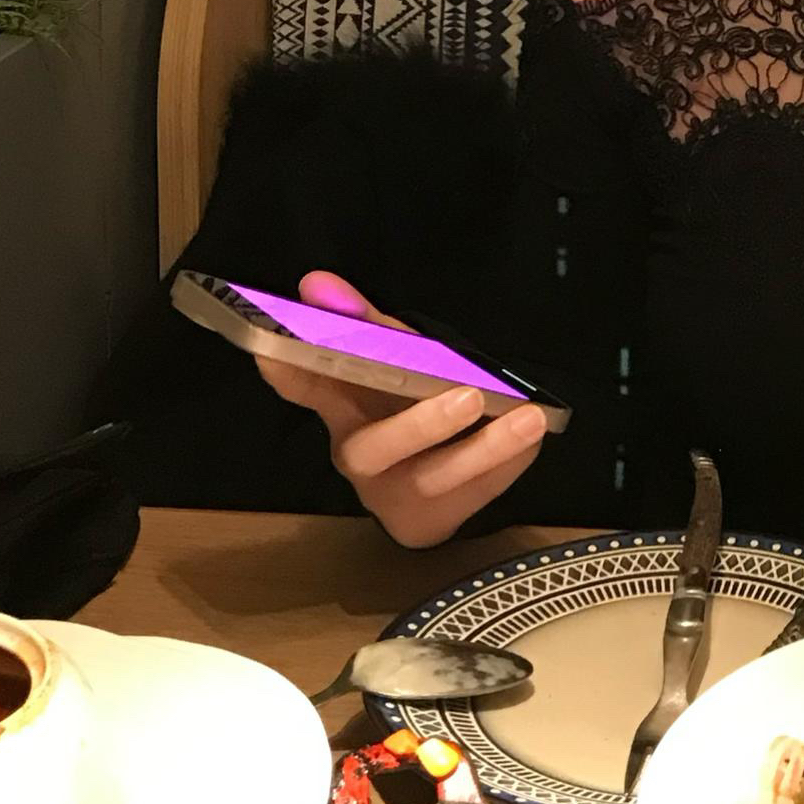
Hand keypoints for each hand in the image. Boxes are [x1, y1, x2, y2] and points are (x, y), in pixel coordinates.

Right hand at [257, 270, 548, 548]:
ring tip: (528, 419)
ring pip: (431, 479)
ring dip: (482, 450)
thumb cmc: (414, 393)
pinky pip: (468, 497)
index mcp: (343, 404)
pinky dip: (505, 467)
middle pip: (372, 449)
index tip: (271, 350)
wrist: (452, 460)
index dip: (287, 371)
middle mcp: (358, 454)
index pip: (305, 385)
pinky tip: (532, 440)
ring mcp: (391, 493)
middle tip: (468, 396)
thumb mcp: (398, 352)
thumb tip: (316, 281)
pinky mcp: (426, 521)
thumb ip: (364, 321)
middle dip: (420, 425)